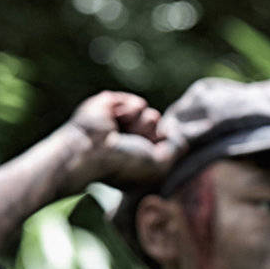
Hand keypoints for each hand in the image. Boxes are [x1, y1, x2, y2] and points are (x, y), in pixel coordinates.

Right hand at [58, 90, 181, 191]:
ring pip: (150, 114)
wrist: (91, 151)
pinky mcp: (109, 105)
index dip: (159, 150)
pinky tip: (114, 121)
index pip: (164, 146)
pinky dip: (130, 112)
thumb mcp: (159, 165)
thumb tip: (178, 132)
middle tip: (131, 144)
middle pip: (160, 131)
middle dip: (150, 135)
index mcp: (136, 159)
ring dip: (140, 125)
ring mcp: (118, 123)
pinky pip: (138, 103)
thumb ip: (176, 148)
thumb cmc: (123, 164)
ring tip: (120, 133)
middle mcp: (128, 141)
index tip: (142, 160)